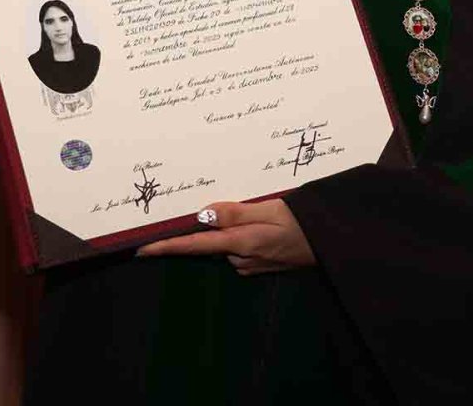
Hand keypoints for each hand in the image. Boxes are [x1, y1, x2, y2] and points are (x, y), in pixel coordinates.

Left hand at [135, 199, 314, 275]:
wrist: (331, 245)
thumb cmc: (303, 222)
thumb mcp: (272, 209)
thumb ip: (236, 213)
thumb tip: (202, 215)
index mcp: (240, 244)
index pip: (195, 245)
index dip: (166, 246)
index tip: (141, 249)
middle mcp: (240, 259)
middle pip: (211, 243)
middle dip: (214, 225)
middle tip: (238, 205)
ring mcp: (250, 266)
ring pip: (226, 245)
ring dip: (233, 230)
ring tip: (262, 212)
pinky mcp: (258, 266)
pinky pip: (239, 250)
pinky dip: (244, 237)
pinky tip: (265, 226)